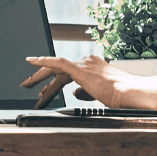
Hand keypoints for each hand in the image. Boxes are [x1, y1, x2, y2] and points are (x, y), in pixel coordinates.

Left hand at [21, 54, 156, 109]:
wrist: (130, 92)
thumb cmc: (121, 95)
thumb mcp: (99, 95)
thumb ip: (86, 92)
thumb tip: (75, 94)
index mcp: (92, 66)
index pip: (68, 72)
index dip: (54, 81)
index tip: (43, 87)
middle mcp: (86, 62)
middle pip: (58, 69)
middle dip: (41, 77)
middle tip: (27, 84)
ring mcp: (83, 64)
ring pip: (56, 71)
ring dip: (40, 80)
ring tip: (26, 86)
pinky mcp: (80, 69)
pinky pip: (58, 62)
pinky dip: (44, 60)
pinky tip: (31, 61)